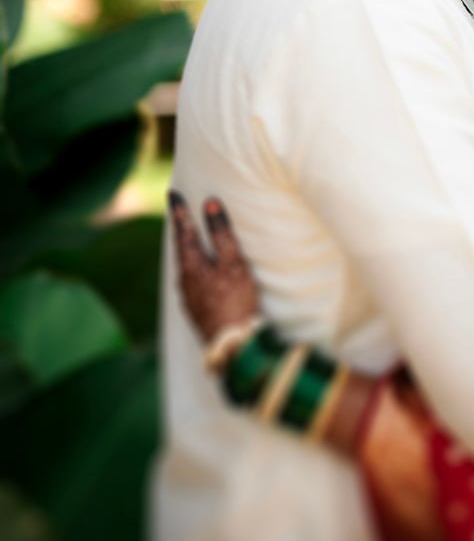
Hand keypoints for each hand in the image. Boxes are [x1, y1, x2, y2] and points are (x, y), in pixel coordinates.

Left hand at [168, 190, 259, 341]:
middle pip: (181, 250)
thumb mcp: (232, 263)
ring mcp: (189, 299)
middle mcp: (184, 282)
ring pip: (187, 267)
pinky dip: (197, 268)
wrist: (233, 347)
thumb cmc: (235, 300)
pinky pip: (193, 281)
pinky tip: (204, 273)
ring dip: (190, 251)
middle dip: (182, 232)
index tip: (172, 194)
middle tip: (180, 214)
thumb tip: (210, 204)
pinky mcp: (198, 311)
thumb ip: (222, 233)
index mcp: (190, 267)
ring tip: (192, 240)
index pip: (183, 232)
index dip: (179, 212)